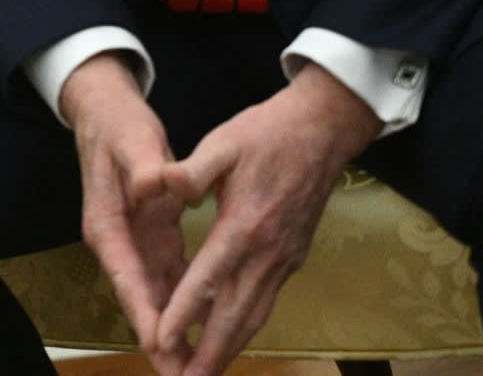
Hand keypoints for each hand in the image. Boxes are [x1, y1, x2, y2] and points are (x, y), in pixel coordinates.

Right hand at [64, 53, 189, 373]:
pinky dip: (188, 305)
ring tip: (198, 367)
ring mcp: (134, 243)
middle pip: (141, 300)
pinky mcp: (151, 236)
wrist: (106, 111)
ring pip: (158, 297)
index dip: (146, 314)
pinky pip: (171, 279)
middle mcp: (118, 242)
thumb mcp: (132, 141)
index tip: (161, 346)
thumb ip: (144, 167)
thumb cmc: (118, 126)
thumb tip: (151, 186)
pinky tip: (208, 326)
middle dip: (162, 341)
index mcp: (107, 225)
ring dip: (176, 332)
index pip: (127, 278)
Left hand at [150, 64, 381, 374]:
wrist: (323, 131)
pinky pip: (265, 302)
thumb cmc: (267, 133)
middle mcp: (267, 253)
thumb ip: (190, 171)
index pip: (207, 280)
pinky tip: (230, 337)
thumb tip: (160, 185)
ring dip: (230, 348)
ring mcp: (284, 260)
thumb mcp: (223, 143)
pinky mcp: (292, 258)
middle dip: (211, 353)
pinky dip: (245, 327)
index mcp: (244, 227)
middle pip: (235, 315)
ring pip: (255, 316)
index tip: (161, 340)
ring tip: (205, 374)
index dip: (183, 314)